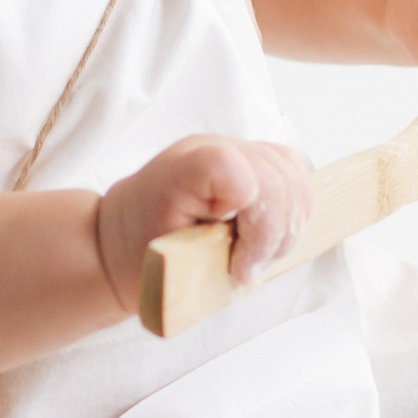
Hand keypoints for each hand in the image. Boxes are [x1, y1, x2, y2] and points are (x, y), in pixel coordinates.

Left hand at [93, 134, 315, 311]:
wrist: (124, 240)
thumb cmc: (139, 254)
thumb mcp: (160, 261)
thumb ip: (203, 248)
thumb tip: (247, 244)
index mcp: (184, 169)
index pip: (233, 170)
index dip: (255, 222)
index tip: (238, 264)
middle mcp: (212, 148)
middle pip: (279, 179)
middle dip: (275, 235)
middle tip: (247, 269)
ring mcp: (235, 150)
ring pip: (293, 177)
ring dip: (287, 226)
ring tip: (258, 255)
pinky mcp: (252, 162)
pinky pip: (293, 175)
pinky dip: (293, 209)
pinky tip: (270, 234)